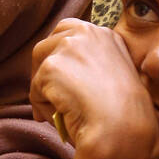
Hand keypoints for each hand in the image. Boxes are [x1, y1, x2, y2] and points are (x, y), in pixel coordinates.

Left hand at [30, 19, 158, 158]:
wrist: (122, 127)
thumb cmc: (122, 114)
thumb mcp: (113, 77)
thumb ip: (91, 66)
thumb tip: (61, 76)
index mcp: (105, 35)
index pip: (69, 31)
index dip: (58, 54)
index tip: (59, 76)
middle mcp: (88, 33)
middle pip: (47, 45)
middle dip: (42, 69)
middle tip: (48, 96)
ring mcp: (69, 47)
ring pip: (39, 67)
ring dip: (43, 90)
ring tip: (57, 112)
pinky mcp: (52, 66)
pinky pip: (36, 90)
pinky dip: (43, 108)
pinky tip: (61, 118)